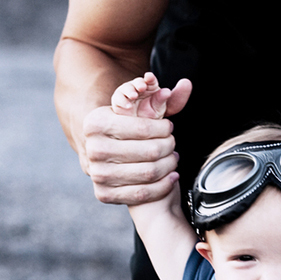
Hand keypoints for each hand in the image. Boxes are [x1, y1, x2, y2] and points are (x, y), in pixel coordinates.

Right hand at [82, 72, 191, 206]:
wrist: (108, 159)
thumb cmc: (127, 132)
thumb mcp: (139, 113)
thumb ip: (163, 99)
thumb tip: (187, 85)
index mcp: (96, 122)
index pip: (144, 128)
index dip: (164, 129)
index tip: (169, 127)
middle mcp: (94, 149)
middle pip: (150, 152)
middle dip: (168, 147)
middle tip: (172, 144)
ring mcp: (98, 174)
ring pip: (149, 173)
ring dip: (169, 165)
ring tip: (172, 158)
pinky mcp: (104, 194)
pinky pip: (143, 193)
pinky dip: (163, 185)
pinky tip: (170, 176)